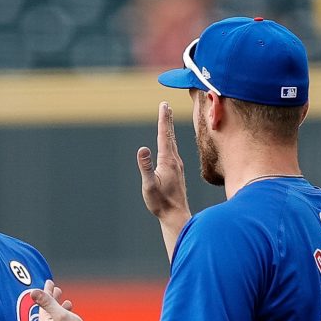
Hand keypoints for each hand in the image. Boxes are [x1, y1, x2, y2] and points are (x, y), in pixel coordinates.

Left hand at [31, 280, 94, 320]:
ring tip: (66, 303)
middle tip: (57, 290)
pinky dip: (62, 318)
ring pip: (54, 319)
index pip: (43, 304)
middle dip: (52, 299)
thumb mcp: (61, 316)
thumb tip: (33, 292)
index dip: (47, 291)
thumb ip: (47, 303)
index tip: (50, 282)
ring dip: (59, 308)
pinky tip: (70, 319)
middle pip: (47, 311)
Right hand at [137, 103, 190, 259]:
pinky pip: (174, 153)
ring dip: (169, 130)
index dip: (163, 119)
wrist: (176, 216)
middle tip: (166, 105)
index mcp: (167, 161)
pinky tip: (170, 145)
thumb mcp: (149, 185)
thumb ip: (146, 167)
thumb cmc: (161, 203)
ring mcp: (177, 167)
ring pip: (173, 144)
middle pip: (170, 136)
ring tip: (167, 121)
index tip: (164, 105)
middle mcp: (175, 161)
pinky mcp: (177, 173)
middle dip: (167, 120)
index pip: (164, 135)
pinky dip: (171, 143)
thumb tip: (142, 149)